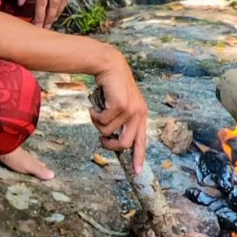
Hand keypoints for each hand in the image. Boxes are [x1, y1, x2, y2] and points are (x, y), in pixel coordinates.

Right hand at [90, 51, 147, 172]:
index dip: (139, 157)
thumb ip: (120, 122)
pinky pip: (103, 122)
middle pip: (125, 144)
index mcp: (141, 115)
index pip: (142, 141)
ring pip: (108, 132)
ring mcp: (131, 110)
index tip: (137, 171)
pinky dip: (94, 116)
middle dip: (110, 145)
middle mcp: (139, 114)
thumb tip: (112, 140)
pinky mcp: (121, 105)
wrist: (109, 65)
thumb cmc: (112, 87)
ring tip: (96, 113)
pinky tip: (94, 107)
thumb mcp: (120, 105)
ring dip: (98, 125)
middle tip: (101, 140)